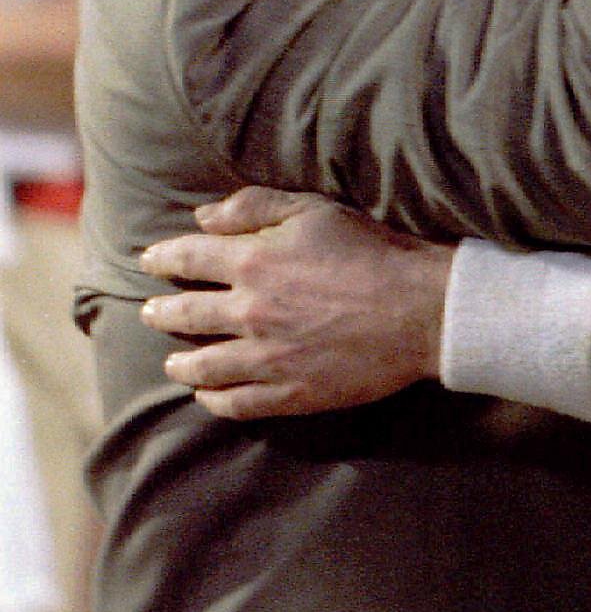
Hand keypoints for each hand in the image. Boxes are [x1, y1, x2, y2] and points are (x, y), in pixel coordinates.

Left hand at [138, 187, 451, 419]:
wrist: (420, 310)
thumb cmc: (373, 251)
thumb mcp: (315, 210)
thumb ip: (254, 207)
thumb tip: (202, 216)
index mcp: (252, 262)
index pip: (186, 258)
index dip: (161, 258)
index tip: (149, 260)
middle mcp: (249, 312)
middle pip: (184, 315)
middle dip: (160, 312)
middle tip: (150, 313)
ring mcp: (266, 358)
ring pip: (201, 366)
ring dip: (179, 363)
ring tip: (172, 363)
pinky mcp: (289, 393)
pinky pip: (234, 404)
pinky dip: (213, 401)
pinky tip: (208, 396)